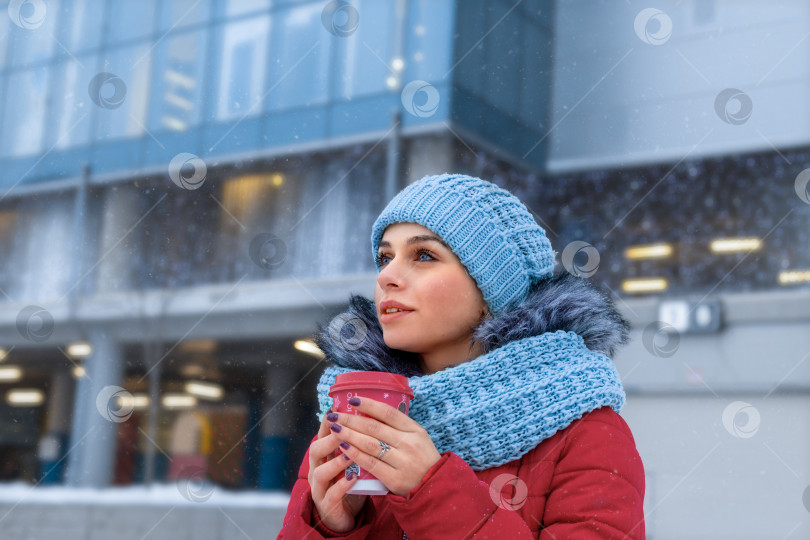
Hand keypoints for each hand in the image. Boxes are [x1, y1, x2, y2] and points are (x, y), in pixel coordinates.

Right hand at [308, 407, 367, 532]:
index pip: (322, 435)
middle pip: (315, 450)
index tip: (337, 408)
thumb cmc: (350, 484)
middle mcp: (317, 470)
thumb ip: (356, 444)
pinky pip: (331, 494)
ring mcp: (320, 488)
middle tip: (342, 430)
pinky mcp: (327, 505)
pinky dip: (342, 485)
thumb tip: (372, 419)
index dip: (328, 422)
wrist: (344, 516)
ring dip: (335, 462)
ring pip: (320, 472)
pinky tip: (354, 478)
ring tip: (350, 454)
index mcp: (324, 457)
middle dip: (329, 439)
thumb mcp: (352, 462)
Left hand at [327, 396, 441, 496]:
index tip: (352, 400)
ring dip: (349, 435)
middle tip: (335, 415)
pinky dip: (355, 454)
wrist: (434, 487)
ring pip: (370, 444)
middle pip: (375, 428)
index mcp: (415, 430)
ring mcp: (402, 462)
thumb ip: (399, 427)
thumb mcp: (418, 438)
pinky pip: (370, 463)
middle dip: (351, 420)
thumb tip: (370, 413)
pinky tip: (343, 447)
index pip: (388, 413)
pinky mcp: (394, 479)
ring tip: (335, 429)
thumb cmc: (423, 459)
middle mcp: (409, 444)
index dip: (369, 405)